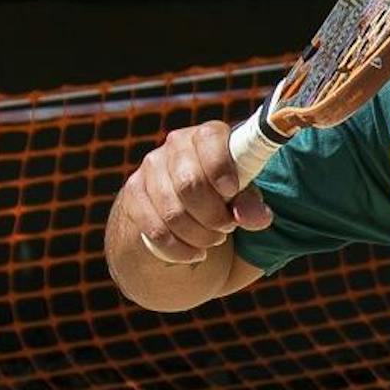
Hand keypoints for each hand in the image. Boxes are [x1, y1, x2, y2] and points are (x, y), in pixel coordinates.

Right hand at [116, 121, 268, 264]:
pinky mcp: (134, 193)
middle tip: (227, 228)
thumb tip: (255, 217)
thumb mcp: (244, 199)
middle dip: (213, 215)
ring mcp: (151, 168)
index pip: (210, 139)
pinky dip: (180, 249)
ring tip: (213, 240)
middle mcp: (176, 145)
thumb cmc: (223, 197)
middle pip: (189, 184)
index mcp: (208, 137)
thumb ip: (252, 205)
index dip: (221, 168)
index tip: (231, 192)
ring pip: (173, 212)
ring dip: (199, 235)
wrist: (183, 211)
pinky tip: (195, 253)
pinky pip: (156, 230)